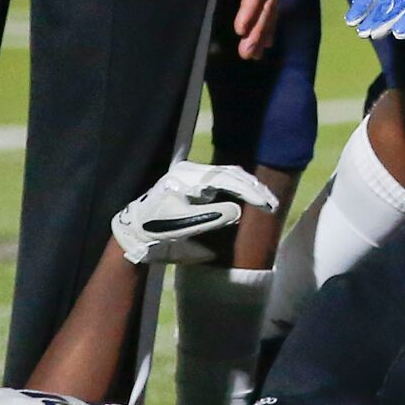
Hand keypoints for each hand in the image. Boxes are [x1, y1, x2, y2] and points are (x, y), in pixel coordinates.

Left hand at [112, 160, 280, 264]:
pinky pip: (221, 179)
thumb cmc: (155, 232)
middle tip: (272, 205)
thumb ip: (211, 218)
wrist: (132, 233)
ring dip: (248, 187)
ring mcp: (191, 175)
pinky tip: (249, 197)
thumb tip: (239, 210)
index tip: (267, 205)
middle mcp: (190, 171)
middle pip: (230, 173)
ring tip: (265, 201)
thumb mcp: (183, 228)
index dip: (249, 192)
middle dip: (253, 188)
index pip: (226, 179)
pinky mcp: (193, 183)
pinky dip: (238, 187)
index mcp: (186, 178)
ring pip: (228, 174)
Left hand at [223, 0, 299, 59]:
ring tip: (253, 54)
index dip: (251, 4)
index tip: (241, 26)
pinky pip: (275, 0)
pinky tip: (265, 41)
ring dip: (263, 30)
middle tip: (247, 51)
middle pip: (269, 0)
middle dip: (259, 27)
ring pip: (273, 5)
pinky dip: (270, 21)